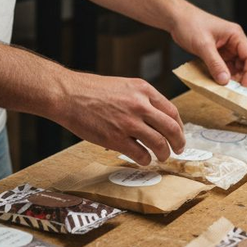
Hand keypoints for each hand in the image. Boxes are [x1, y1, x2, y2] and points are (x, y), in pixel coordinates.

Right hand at [51, 71, 184, 164]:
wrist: (67, 94)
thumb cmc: (92, 90)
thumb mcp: (124, 86)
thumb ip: (141, 99)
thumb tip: (157, 119)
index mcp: (143, 90)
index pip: (172, 111)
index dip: (179, 127)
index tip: (178, 135)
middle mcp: (140, 105)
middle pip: (171, 129)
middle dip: (178, 143)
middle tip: (178, 150)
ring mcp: (128, 123)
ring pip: (159, 144)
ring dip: (163, 154)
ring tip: (161, 157)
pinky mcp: (116, 138)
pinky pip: (140, 154)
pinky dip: (145, 160)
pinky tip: (143, 159)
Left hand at [170, 5, 246, 86]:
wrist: (176, 19)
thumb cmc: (190, 24)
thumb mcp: (203, 45)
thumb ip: (215, 63)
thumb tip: (224, 81)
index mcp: (235, 35)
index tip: (244, 87)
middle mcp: (233, 42)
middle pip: (244, 64)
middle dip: (240, 78)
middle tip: (233, 92)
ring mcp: (225, 49)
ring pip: (234, 68)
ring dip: (230, 79)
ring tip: (223, 90)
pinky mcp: (216, 54)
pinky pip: (223, 68)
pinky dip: (221, 76)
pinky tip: (215, 83)